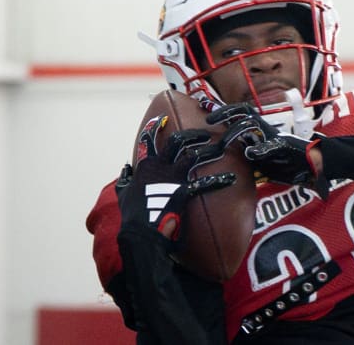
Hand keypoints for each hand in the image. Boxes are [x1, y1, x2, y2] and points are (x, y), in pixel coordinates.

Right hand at [117, 114, 235, 241]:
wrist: (140, 233)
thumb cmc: (132, 215)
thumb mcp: (123, 194)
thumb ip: (125, 179)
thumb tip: (126, 168)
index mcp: (145, 166)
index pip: (148, 140)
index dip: (155, 128)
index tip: (163, 119)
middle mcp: (159, 167)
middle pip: (177, 141)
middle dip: (192, 134)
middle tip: (205, 133)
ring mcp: (172, 178)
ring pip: (193, 155)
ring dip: (209, 150)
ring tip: (221, 148)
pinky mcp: (183, 191)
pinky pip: (205, 183)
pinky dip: (219, 180)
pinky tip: (231, 178)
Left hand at [206, 103, 328, 197]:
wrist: (311, 164)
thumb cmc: (285, 162)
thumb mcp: (260, 159)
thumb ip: (246, 154)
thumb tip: (227, 153)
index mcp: (257, 131)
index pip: (237, 114)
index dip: (222, 110)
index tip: (205, 110)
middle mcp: (263, 130)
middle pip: (241, 113)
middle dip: (223, 113)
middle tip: (209, 120)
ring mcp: (272, 136)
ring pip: (250, 125)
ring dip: (235, 132)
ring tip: (223, 142)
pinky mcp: (283, 146)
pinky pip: (270, 145)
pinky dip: (260, 149)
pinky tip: (250, 153)